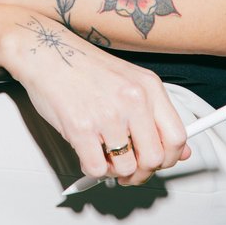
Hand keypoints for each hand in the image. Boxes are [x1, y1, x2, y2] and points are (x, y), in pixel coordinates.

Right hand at [4, 20, 190, 186]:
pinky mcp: (80, 127)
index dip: (169, 159)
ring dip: (114, 170)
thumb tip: (179, 151)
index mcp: (149, 86)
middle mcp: (132, 99)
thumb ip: (155, 115)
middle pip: (155, 159)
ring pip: (126, 168)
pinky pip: (96, 168)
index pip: (177, 137)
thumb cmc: (83, 68)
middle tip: (129, 170)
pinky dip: (92, 168)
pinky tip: (88, 152)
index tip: (157, 163)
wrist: (46, 52)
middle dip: (142, 172)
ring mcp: (107, 114)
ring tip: (104, 154)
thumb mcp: (129, 82)